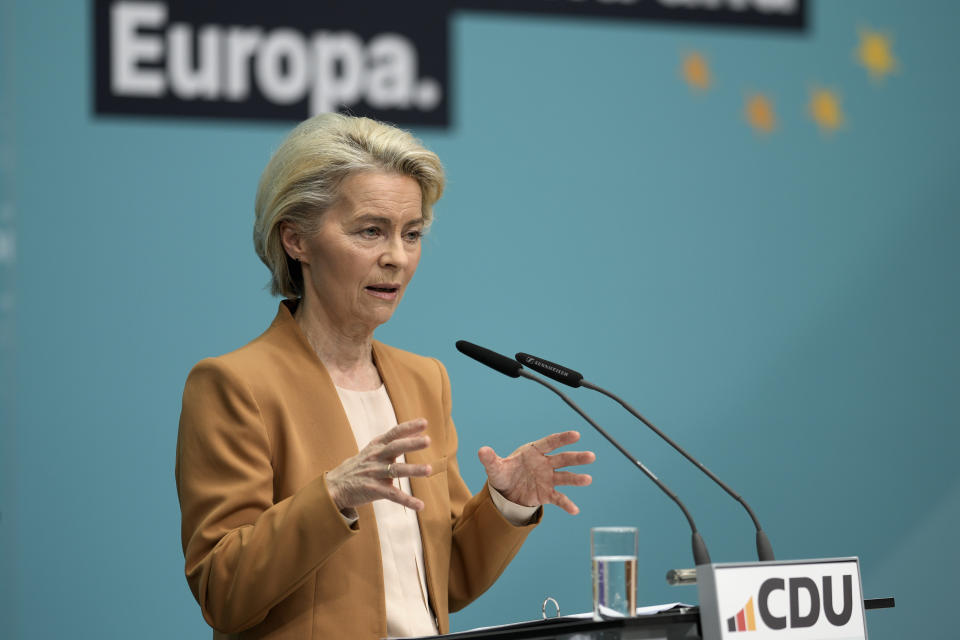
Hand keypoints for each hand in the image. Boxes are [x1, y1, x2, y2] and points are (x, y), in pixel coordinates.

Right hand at [327, 418, 432, 511]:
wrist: (335, 486)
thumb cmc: (359, 466)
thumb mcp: (373, 450)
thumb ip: (393, 441)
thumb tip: (417, 432)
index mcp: (377, 446)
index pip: (394, 433)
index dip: (409, 427)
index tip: (425, 422)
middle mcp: (376, 457)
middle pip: (395, 448)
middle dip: (411, 444)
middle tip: (428, 440)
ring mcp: (374, 473)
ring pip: (396, 470)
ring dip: (413, 470)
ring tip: (429, 470)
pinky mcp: (374, 490)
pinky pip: (393, 495)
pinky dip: (407, 501)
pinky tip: (420, 505)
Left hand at [478, 430, 594, 514]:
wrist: (506, 491)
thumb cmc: (503, 473)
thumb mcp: (495, 467)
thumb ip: (490, 459)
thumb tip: (482, 451)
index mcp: (533, 451)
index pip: (550, 443)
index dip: (563, 439)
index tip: (576, 435)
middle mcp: (545, 463)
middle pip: (563, 459)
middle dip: (576, 458)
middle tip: (591, 457)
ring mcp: (548, 478)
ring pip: (565, 477)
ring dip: (576, 479)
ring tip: (588, 479)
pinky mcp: (547, 493)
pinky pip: (558, 498)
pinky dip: (566, 504)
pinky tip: (574, 510)